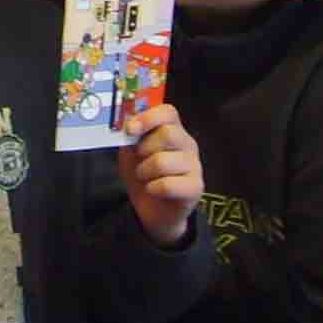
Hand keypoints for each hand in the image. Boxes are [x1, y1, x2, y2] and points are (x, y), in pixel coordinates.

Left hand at [118, 103, 202, 245]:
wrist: (152, 210)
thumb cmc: (143, 174)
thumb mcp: (131, 152)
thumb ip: (130, 136)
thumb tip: (126, 122)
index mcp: (173, 130)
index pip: (168, 112)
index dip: (148, 117)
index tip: (130, 130)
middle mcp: (188, 144)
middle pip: (168, 134)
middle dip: (145, 148)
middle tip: (139, 159)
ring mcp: (195, 166)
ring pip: (163, 161)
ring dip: (144, 171)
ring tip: (144, 177)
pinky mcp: (195, 188)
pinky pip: (168, 185)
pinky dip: (152, 188)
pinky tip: (153, 190)